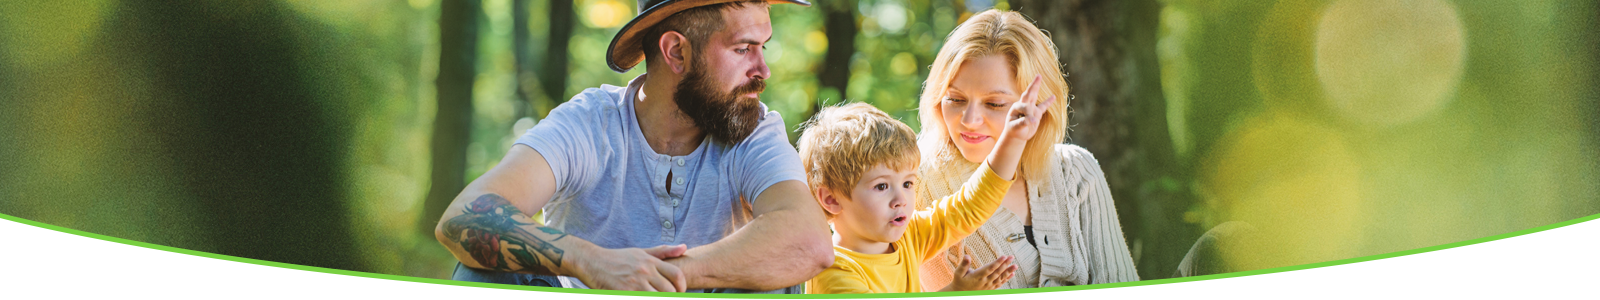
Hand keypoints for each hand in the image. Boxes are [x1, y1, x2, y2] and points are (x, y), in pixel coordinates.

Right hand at [574, 244, 688, 291]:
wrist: (592, 262)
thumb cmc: (617, 258)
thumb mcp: (641, 252)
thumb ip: (663, 251)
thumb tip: (684, 247)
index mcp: (650, 261)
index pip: (677, 275)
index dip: (682, 286)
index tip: (680, 292)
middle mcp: (645, 271)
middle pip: (669, 291)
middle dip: (671, 297)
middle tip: (668, 298)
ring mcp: (634, 283)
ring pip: (657, 297)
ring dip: (658, 298)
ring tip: (652, 295)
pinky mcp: (624, 292)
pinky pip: (642, 299)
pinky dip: (645, 299)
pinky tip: (640, 297)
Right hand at [943, 255, 1016, 290]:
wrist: (960, 293)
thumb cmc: (959, 281)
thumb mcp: (958, 273)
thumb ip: (963, 265)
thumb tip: (967, 256)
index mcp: (978, 276)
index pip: (989, 268)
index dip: (997, 262)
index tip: (1004, 256)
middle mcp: (984, 281)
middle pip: (997, 272)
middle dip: (1005, 264)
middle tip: (1012, 257)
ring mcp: (988, 285)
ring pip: (1000, 278)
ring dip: (1008, 272)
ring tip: (1015, 266)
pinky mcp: (989, 288)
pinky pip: (1000, 283)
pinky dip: (1006, 279)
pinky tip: (1012, 274)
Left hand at [1000, 75, 1056, 142]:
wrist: (1017, 134)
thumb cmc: (1014, 130)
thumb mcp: (1016, 128)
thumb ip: (1023, 123)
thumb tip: (1033, 120)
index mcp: (1016, 107)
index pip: (1025, 107)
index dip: (1029, 114)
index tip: (1032, 121)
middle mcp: (1023, 105)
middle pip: (1029, 93)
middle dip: (1034, 85)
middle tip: (1038, 76)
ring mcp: (1031, 108)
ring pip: (1034, 96)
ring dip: (1037, 87)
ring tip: (1039, 77)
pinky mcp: (1036, 113)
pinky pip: (1043, 106)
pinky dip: (1048, 102)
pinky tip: (1053, 96)